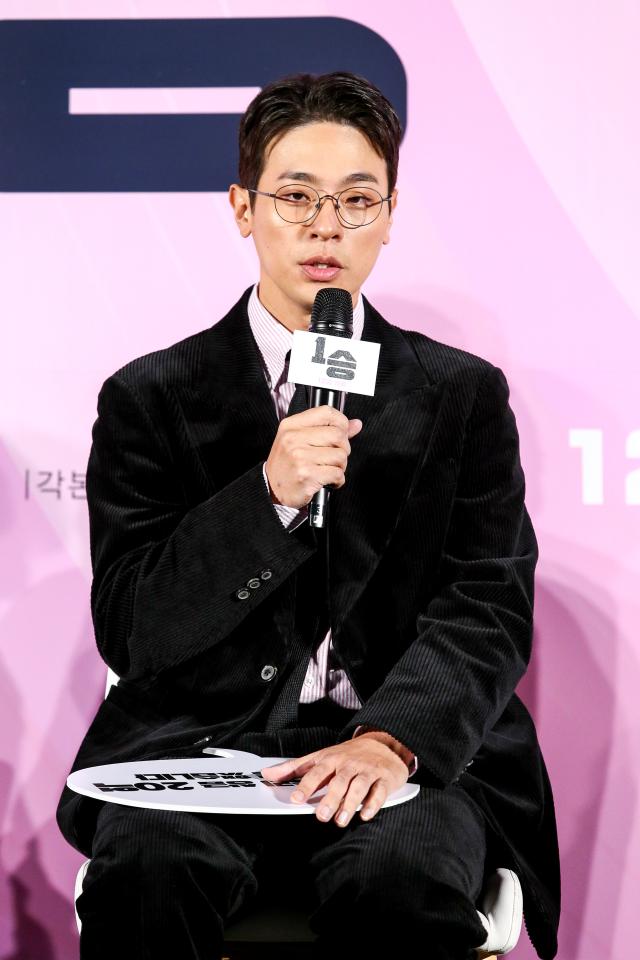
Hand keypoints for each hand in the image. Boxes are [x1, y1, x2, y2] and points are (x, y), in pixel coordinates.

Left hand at [260, 736, 409, 827]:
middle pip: (338, 781)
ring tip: (340, 820)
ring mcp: (367, 771)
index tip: (297, 799)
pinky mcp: (384, 779)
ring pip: (359, 787)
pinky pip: (379, 791)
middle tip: (321, 816)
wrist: (383, 743)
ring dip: (350, 804)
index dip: (306, 785)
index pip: (316, 772)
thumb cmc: (347, 755)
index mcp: (331, 759)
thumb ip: (293, 767)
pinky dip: (373, 803)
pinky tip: (365, 814)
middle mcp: (349, 764)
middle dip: (330, 799)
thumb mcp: (319, 757)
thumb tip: (266, 774)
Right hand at [264, 405, 362, 509]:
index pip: (326, 413)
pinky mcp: (307, 475)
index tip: (342, 433)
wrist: (271, 489)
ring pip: (340, 456)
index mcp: (291, 426)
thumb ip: (328, 430)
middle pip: (338, 435)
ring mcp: (299, 457)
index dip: (342, 422)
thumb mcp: (300, 440)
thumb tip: (355, 424)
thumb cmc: (287, 464)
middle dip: (343, 449)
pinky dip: (337, 480)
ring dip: (340, 466)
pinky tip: (327, 480)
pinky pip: (337, 474)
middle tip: (334, 457)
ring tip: (328, 469)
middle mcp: (293, 439)